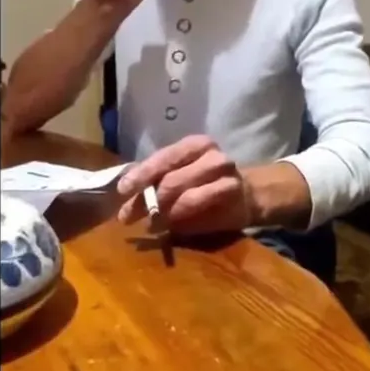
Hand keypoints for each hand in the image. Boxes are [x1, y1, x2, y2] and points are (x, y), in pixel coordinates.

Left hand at [116, 135, 252, 234]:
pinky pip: (199, 202)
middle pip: (169, 177)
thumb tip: (125, 194)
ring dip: (162, 210)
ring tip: (149, 224)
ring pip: (183, 191)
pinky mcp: (231, 189)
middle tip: (127, 217)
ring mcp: (223, 170)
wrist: (246, 196)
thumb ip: (155, 182)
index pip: (162, 158)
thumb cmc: (205, 186)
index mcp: (193, 145)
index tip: (122, 190)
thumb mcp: (178, 177)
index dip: (141, 174)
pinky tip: (170, 225)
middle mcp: (210, 153)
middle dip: (145, 199)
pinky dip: (180, 215)